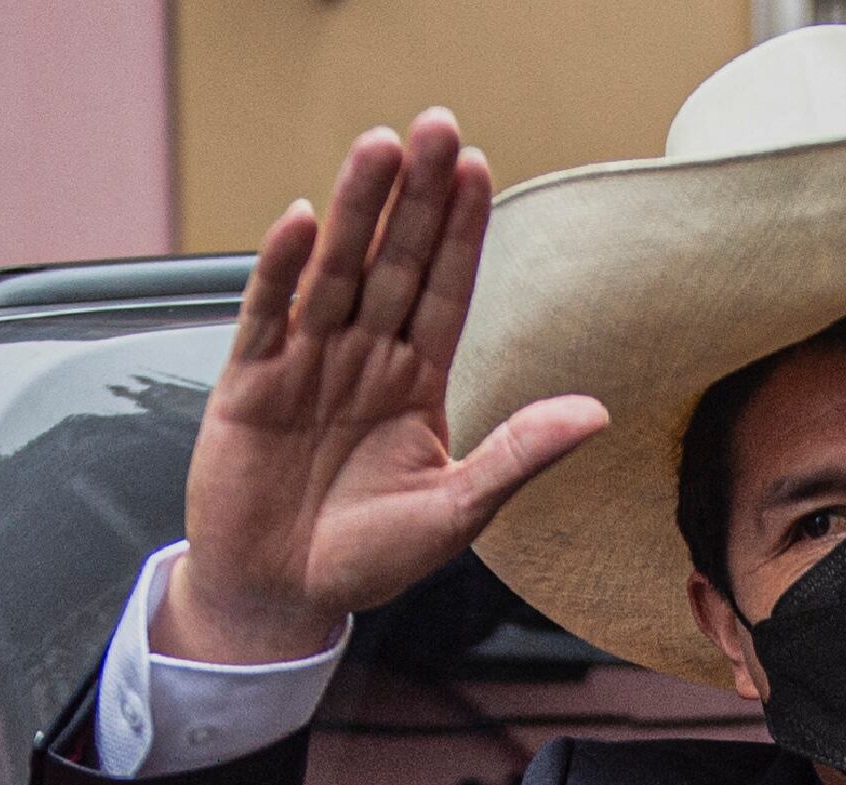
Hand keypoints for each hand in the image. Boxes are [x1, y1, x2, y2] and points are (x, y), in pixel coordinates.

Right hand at [155, 107, 607, 663]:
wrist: (281, 596)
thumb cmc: (368, 557)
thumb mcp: (456, 510)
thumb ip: (517, 456)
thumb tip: (595, 413)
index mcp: (416, 382)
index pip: (445, 291)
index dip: (460, 233)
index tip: (479, 169)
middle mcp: (363, 359)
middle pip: (394, 263)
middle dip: (416, 198)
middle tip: (435, 127)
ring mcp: (305, 365)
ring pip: (337, 273)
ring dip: (357, 211)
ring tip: (378, 148)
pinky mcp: (249, 385)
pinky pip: (269, 316)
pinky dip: (283, 272)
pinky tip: (303, 221)